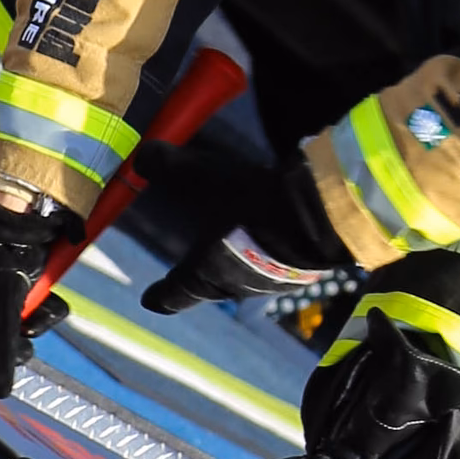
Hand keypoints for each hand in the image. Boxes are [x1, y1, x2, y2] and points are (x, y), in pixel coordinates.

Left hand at [136, 142, 350, 314]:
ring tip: (237, 244)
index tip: (149, 300)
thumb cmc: (247, 205)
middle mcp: (235, 287)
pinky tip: (272, 234)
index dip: (159, 296)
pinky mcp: (302, 271)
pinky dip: (267, 253)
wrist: (318, 217)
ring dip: (237, 264)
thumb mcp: (200, 177)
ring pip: (244, 278)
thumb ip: (167, 166)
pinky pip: (274, 266)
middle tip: (196, 263)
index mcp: (203, 275)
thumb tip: (141, 158)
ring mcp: (271, 283)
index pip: (173, 296)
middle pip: (210, 289)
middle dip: (201, 277)